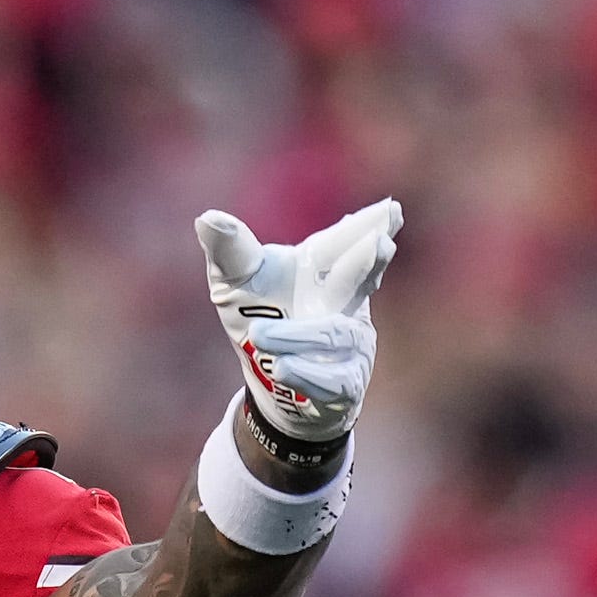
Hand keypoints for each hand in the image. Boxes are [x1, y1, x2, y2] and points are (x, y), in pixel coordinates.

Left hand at [196, 199, 399, 441]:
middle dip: (366, 264)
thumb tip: (207, 218)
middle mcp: (342, 302)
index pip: (339, 245)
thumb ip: (231, 252)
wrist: (272, 382)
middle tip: (380, 243)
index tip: (390, 211)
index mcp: (320, 270)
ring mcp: (349, 345)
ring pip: (331, 336)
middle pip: (355, 282)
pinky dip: (305, 373)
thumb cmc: (258, 319)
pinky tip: (281, 370)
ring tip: (258, 336)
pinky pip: (329, 381)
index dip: (364, 228)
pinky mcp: (343, 385)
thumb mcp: (236, 283)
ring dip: (298, 335)